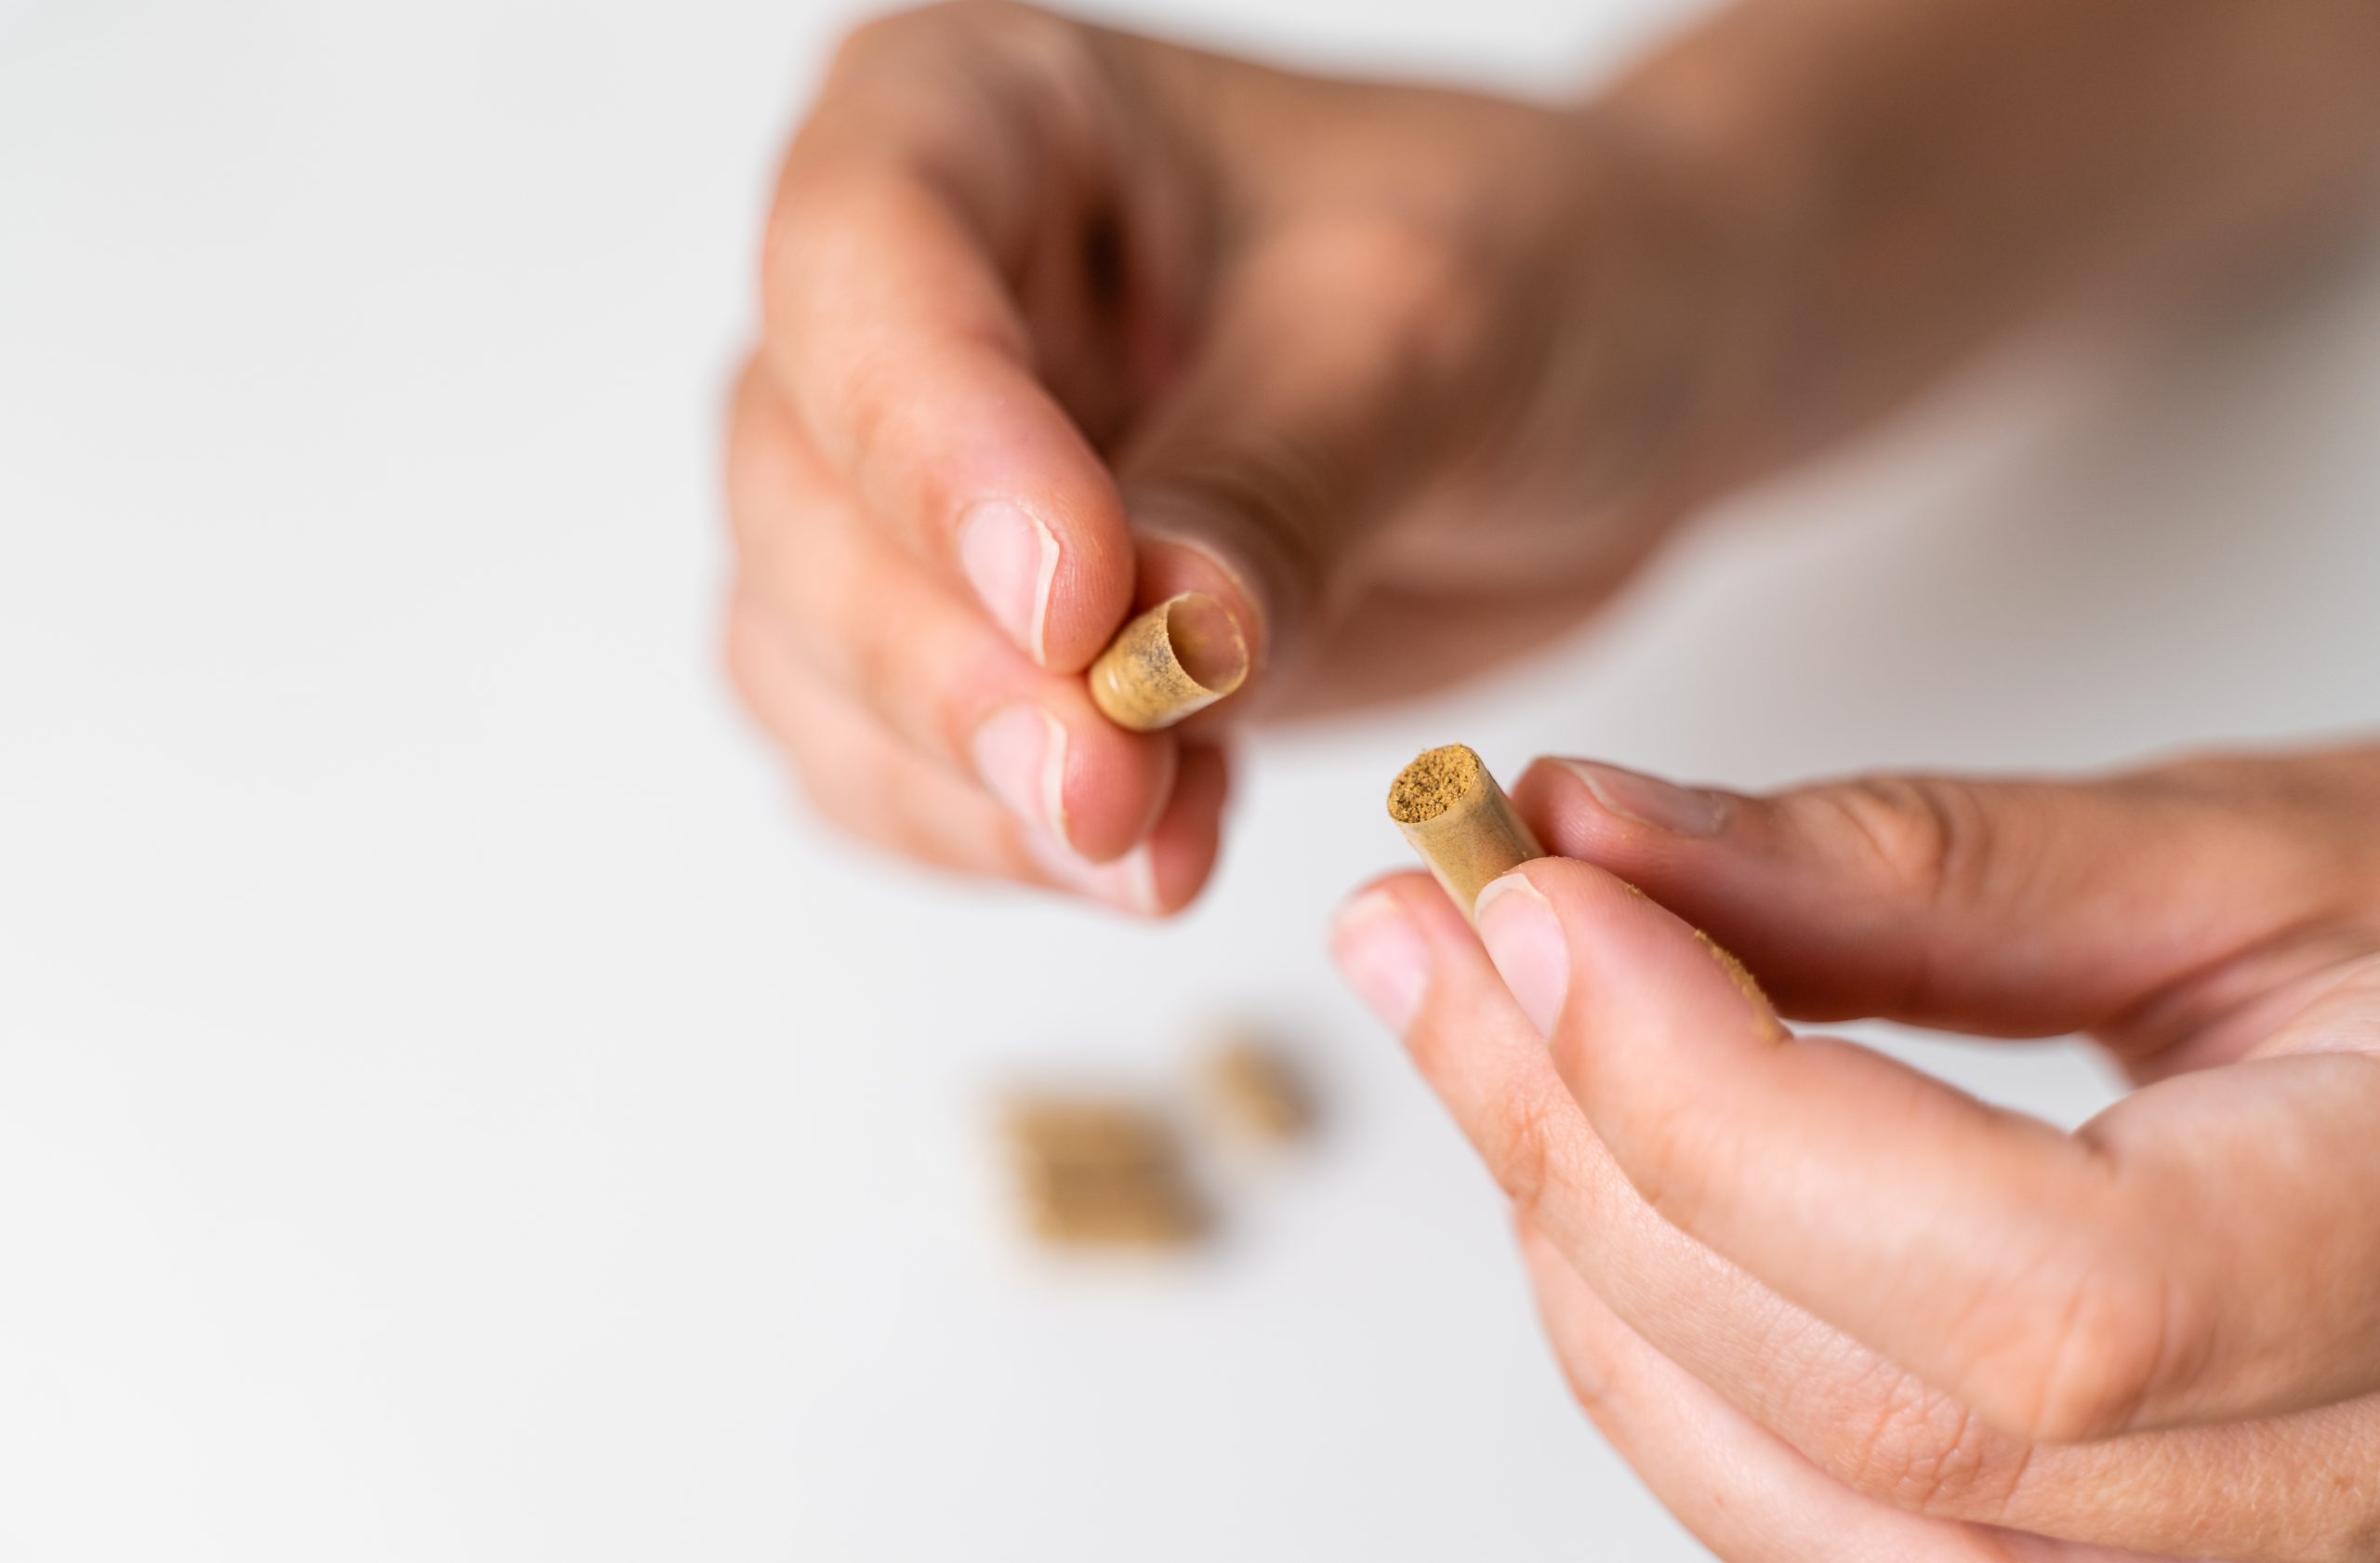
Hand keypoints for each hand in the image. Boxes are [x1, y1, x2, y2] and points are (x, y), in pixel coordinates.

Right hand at [724, 1, 1744, 911]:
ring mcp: (916, 482)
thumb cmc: (1536, 274)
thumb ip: (1276, 483)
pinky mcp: (964, 640)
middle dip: (945, 664)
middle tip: (1106, 788)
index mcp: (984, 113)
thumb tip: (1143, 656)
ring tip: (1155, 843)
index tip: (1074, 601)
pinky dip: (991, 836)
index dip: (935, 443)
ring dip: (964, 781)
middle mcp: (912, 294)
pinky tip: (1142, 854)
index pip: (863, 255)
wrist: (1608, 392)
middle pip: (801, 483)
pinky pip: (886, 767)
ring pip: (809, 647)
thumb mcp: (1436, 335)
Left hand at [1334, 743, 2379, 1559]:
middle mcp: (2327, 1501)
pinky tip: (1578, 1157)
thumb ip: (1912, 866)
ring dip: (1579, 1239)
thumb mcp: (2244, 858)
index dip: (1725, 1104)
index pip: (2029, 1297)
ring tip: (1464, 1011)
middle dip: (1582, 1137)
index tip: (1539, 901)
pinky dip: (1656, 1334)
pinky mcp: (2085, 1552)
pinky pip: (1811, 1509)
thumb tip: (1597, 832)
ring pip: (1796, 1493)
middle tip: (1427, 923)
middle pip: (1860, 1400)